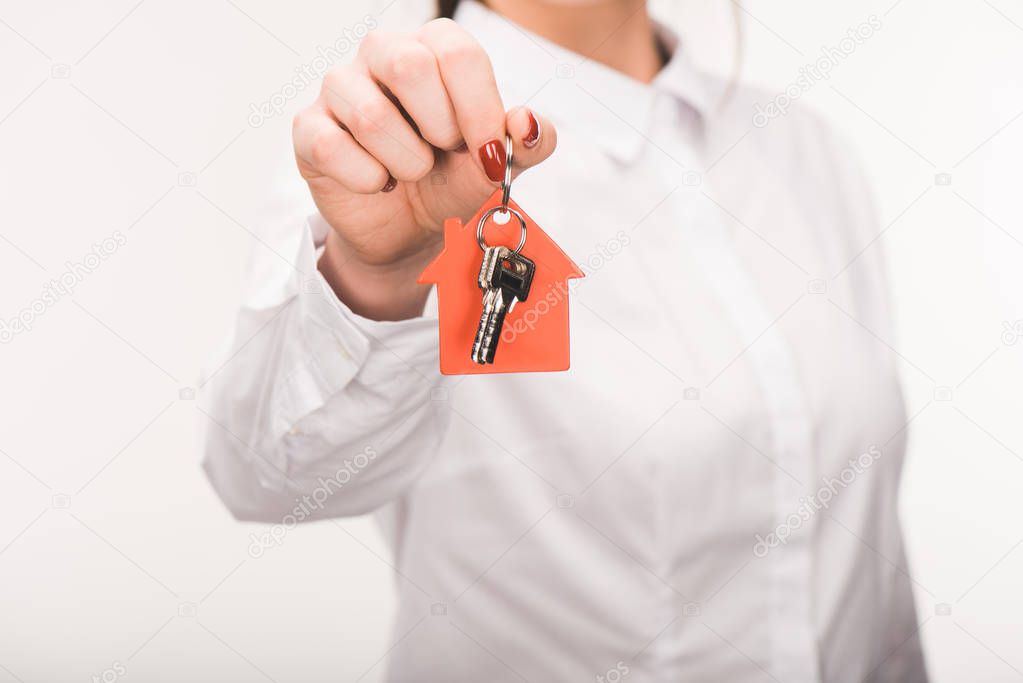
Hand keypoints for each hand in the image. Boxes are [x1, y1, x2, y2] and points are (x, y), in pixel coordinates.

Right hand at [293, 19, 556, 318]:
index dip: (479, 109)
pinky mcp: (309, 129)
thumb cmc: (451, 179)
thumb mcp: (499, 164)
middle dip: (439, 127)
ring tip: (411, 172)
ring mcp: (339, 87)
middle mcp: (381, 54)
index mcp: (433, 48)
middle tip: (443, 154)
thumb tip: (528, 124)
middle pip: (408, 65)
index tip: (489, 153)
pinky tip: (380, 184)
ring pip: (370, 115)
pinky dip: (369, 180)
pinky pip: (332, 149)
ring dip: (406, 162)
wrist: (409, 227)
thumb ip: (530, 142)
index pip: (457, 52)